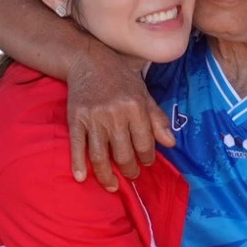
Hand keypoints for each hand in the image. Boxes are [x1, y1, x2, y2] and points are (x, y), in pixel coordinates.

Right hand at [66, 47, 174, 191]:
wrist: (89, 60)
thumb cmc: (121, 78)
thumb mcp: (143, 94)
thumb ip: (157, 119)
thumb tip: (170, 144)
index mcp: (135, 106)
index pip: (144, 142)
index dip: (147, 157)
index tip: (146, 162)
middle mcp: (114, 113)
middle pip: (122, 153)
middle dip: (129, 169)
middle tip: (131, 175)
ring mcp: (93, 117)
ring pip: (99, 155)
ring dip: (107, 176)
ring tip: (113, 185)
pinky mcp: (75, 118)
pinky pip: (77, 146)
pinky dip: (78, 164)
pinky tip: (82, 178)